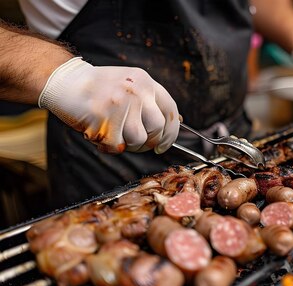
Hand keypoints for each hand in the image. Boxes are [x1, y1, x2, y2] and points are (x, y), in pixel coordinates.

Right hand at [39, 57, 178, 153]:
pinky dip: (108, 146)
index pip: (170, 111)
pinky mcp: (104, 117)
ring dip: (128, 145)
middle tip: (137, 144)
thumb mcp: (129, 84)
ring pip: (139, 139)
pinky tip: (99, 134)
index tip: (163, 145)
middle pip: (158, 128)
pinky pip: (117, 146)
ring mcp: (120, 104)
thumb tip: (178, 122)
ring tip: (114, 135)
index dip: (171, 133)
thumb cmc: (98, 88)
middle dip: (150, 142)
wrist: (63, 80)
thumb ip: (150, 101)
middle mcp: (136, 91)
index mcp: (145, 82)